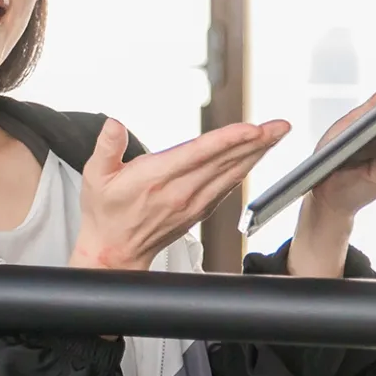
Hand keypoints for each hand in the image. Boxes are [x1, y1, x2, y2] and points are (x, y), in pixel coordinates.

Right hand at [70, 117, 290, 270]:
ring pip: (231, 174)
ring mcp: (193, 203)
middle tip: (280, 125)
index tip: (253, 128)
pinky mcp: (199, 210)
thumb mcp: (95, 177)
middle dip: (256, 142)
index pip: (199, 154)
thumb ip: (106, 148)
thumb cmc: (105, 213)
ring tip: (275, 135)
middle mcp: (180, 192)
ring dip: (256, 154)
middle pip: (225, 162)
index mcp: (156, 179)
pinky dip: (243, 170)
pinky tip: (254, 158)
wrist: (114, 251)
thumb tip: (114, 124)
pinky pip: (227, 187)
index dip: (229, 140)